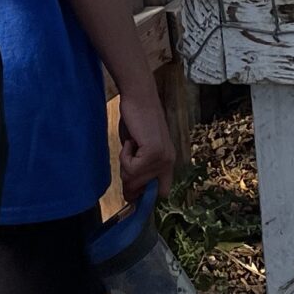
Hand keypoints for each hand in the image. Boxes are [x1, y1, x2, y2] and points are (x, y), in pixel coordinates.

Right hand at [115, 79, 177, 198]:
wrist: (139, 97)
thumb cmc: (135, 120)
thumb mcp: (137, 150)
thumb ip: (137, 169)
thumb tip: (129, 196)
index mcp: (167, 162)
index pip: (162, 192)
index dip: (145, 195)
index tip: (132, 193)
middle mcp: (168, 162)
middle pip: (142, 190)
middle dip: (128, 179)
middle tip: (127, 156)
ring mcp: (162, 158)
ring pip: (134, 179)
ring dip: (125, 164)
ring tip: (131, 145)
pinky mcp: (154, 152)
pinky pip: (130, 168)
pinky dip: (124, 156)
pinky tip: (131, 141)